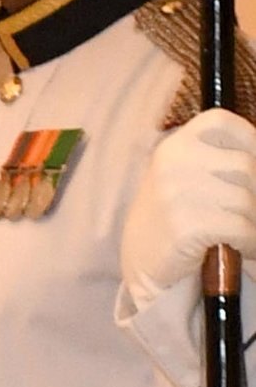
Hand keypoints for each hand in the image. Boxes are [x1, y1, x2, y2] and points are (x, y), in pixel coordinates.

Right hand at [121, 109, 255, 307]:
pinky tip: (245, 248)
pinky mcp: (185, 226)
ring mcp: (176, 194)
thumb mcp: (186, 178)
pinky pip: (240, 227)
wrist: (142, 264)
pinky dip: (251, 241)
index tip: (254, 159)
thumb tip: (254, 166)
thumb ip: (216, 162)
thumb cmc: (174, 218)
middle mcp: (173, 163)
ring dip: (254, 221)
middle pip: (245, 166)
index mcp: (174, 146)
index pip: (220, 122)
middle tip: (250, 212)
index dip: (248, 137)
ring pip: (246, 199)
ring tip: (248, 234)